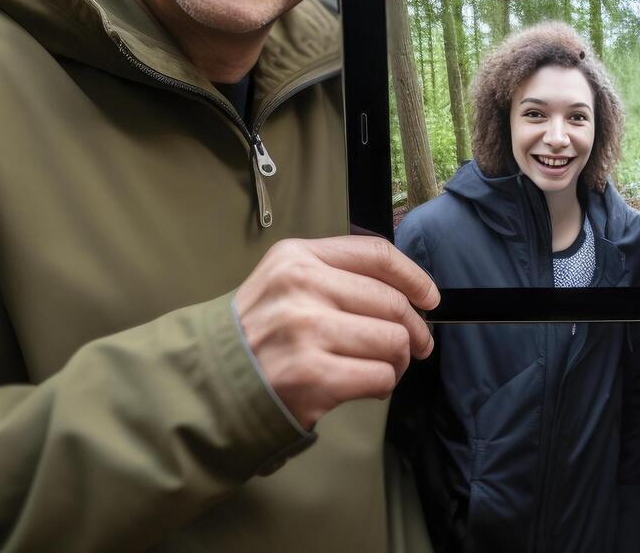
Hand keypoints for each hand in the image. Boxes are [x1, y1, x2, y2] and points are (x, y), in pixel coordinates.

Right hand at [234, 235, 439, 427]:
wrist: (209, 382)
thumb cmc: (257, 334)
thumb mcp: (283, 282)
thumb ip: (336, 275)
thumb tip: (407, 293)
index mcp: (298, 257)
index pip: (377, 255)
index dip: (415, 277)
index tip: (430, 297)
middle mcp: (302, 288)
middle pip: (392, 302)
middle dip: (414, 329)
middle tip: (416, 345)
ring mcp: (307, 331)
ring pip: (392, 341)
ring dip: (397, 360)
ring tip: (381, 367)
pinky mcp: (313, 376)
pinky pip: (380, 377)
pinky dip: (382, 384)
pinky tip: (364, 385)